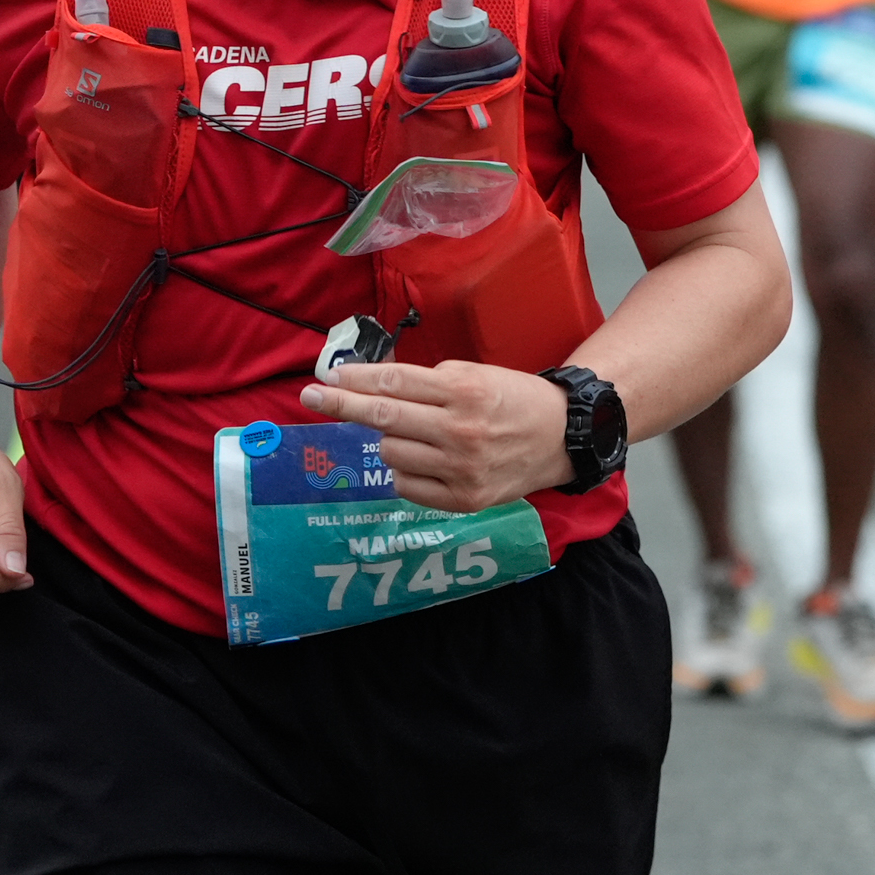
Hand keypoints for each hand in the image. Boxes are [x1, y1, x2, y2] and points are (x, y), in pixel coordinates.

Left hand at [299, 360, 572, 512]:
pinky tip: (425, 459)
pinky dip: (406, 470)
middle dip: (341, 404)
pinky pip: (407, 486)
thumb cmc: (513, 398)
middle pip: (383, 417)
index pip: (395, 382)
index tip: (327, 376)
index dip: (355, 378)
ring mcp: (461, 470)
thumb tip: (371, 383)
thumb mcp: (474, 374)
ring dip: (389, 440)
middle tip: (311, 397)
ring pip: (391, 454)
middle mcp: (460, 431)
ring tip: (415, 433)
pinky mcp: (464, 500)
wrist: (562, 437)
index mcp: (464, 391)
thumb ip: (426, 382)